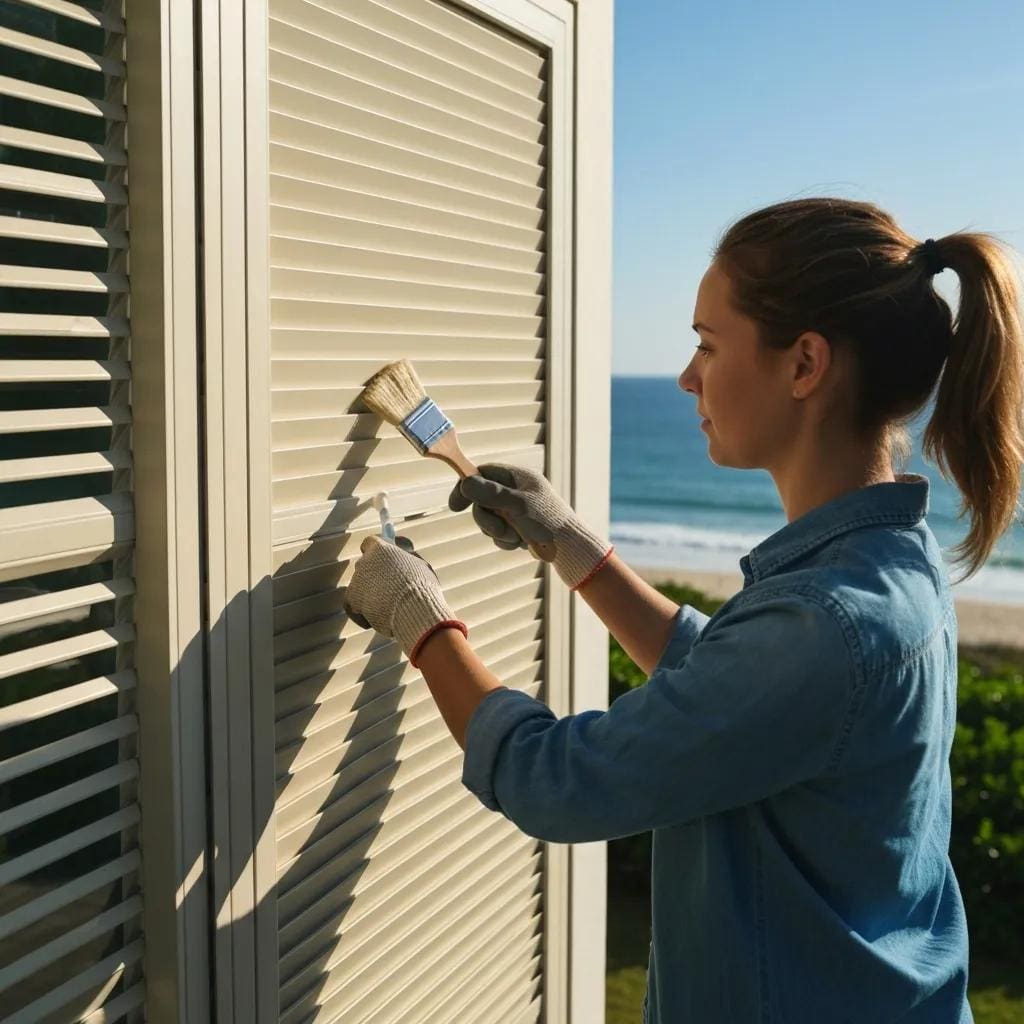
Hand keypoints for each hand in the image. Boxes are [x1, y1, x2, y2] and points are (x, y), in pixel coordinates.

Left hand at [344, 535, 467, 667]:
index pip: (370, 543)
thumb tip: (402, 551)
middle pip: (365, 566)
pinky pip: (352, 605)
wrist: (412, 609)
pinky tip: (374, 619)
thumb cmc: (421, 586)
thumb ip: (406, 557)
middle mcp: (364, 562)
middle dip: (375, 576)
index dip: (376, 551)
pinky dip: (361, 613)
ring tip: (388, 607)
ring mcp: (356, 580)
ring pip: (360, 586)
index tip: (383, 558)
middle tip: (390, 588)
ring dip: (370, 595)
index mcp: (381, 549)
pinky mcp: (352, 599)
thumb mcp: (419, 564)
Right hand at [448, 463, 612, 590]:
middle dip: (487, 518)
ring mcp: (518, 509)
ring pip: (490, 518)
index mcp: (519, 477)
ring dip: (498, 532)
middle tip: (500, 530)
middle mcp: (518, 490)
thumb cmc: (548, 523)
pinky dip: (507, 541)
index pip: (483, 472)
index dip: (466, 487)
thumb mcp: (517, 506)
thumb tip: (466, 482)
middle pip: (482, 499)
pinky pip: (500, 532)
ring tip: (517, 538)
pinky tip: (522, 545)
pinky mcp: (520, 526)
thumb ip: (490, 494)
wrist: (571, 550)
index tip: (455, 506)